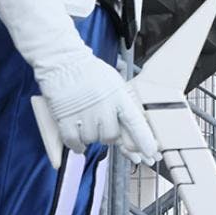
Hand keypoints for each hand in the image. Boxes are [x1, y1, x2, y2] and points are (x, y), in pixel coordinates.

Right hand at [0, 0, 159, 164]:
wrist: (64, 62)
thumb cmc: (90, 73)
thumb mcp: (114, 84)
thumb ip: (122, 107)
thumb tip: (129, 133)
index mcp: (118, 97)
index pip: (135, 122)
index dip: (144, 139)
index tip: (151, 152)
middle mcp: (104, 107)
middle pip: (111, 137)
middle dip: (107, 136)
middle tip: (100, 124)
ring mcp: (85, 113)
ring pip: (92, 140)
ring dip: (89, 137)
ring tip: (85, 120)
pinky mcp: (66, 118)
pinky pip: (74, 142)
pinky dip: (76, 144)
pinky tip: (77, 141)